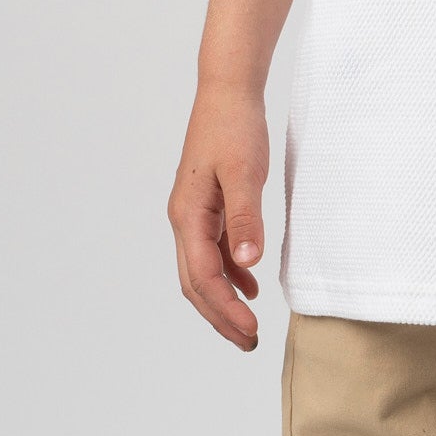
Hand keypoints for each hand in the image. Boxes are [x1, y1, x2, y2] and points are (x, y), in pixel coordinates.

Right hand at [169, 85, 270, 350]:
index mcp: (187, 216)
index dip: (225, 309)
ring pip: (202, 271)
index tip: (251, 332)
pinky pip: (213, 252)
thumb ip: (245, 219)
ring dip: (223, 300)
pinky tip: (251, 285)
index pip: (203, 278)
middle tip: (248, 342)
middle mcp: (184, 220)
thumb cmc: (234, 128)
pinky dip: (230, 274)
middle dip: (220, 317)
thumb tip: (247, 264)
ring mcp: (194, 215)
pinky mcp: (208, 207)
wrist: (227, 93)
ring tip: (249, 326)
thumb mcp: (245, 174)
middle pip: (196, 283)